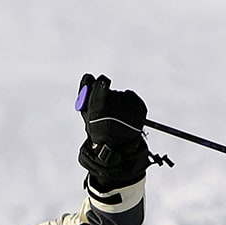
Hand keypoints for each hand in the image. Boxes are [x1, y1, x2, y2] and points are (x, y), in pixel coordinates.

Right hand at [75, 73, 149, 189]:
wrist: (115, 147)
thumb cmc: (97, 129)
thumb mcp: (86, 114)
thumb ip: (84, 95)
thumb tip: (88, 76)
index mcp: (100, 112)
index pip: (102, 86)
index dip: (102, 83)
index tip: (102, 82)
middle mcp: (117, 111)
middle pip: (111, 92)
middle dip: (107, 97)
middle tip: (106, 108)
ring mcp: (131, 111)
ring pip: (122, 94)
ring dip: (118, 100)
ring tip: (115, 114)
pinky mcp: (141, 110)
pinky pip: (132, 96)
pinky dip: (128, 101)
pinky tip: (124, 112)